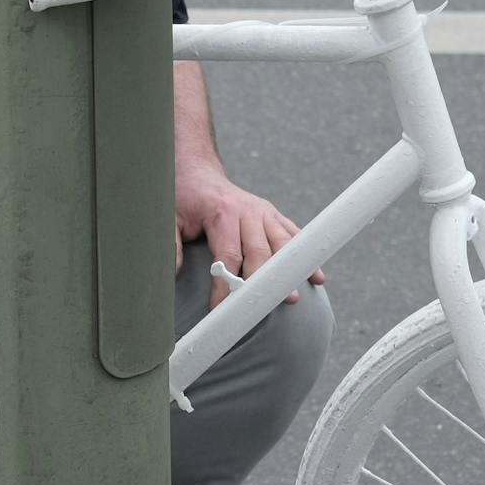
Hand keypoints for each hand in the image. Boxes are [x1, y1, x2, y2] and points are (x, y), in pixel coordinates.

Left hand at [176, 165, 326, 308]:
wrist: (198, 173)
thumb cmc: (184, 199)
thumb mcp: (169, 218)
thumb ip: (172, 246)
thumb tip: (171, 274)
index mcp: (222, 214)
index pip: (229, 256)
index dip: (227, 285)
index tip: (223, 310)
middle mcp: (247, 213)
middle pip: (261, 253)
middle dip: (264, 282)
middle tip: (267, 307)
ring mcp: (264, 214)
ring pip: (282, 244)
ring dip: (290, 271)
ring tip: (295, 296)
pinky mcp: (273, 216)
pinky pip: (293, 236)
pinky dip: (303, 256)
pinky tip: (316, 276)